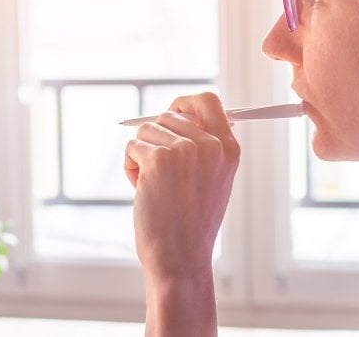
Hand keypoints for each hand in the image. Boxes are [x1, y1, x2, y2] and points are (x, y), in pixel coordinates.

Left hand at [124, 92, 238, 336]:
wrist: (180, 258)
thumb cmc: (191, 223)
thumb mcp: (213, 180)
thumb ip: (204, 147)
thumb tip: (180, 113)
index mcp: (229, 149)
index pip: (208, 101)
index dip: (185, 103)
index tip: (172, 111)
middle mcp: (210, 145)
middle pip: (168, 115)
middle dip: (156, 140)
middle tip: (160, 173)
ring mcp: (185, 150)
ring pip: (146, 130)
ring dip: (142, 156)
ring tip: (154, 187)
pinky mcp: (158, 159)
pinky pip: (132, 147)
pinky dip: (130, 168)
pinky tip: (142, 192)